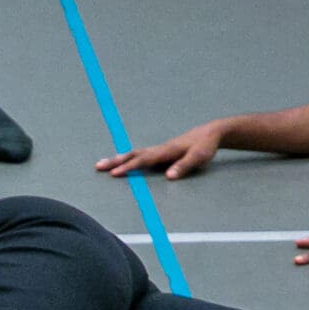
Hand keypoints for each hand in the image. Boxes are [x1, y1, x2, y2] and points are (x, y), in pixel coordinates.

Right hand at [96, 122, 223, 179]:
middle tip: (98, 167)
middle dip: (115, 161)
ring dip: (117, 159)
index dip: (129, 167)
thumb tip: (168, 177)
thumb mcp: (199, 157)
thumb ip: (184, 166)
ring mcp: (158, 150)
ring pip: (133, 154)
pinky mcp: (160, 152)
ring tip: (102, 165)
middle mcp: (159, 149)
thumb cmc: (205, 146)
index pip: (143, 160)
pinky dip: (126, 158)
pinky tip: (120, 162)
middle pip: (132, 155)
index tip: (114, 174)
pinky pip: (139, 155)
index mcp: (166, 151)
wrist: (210, 132)